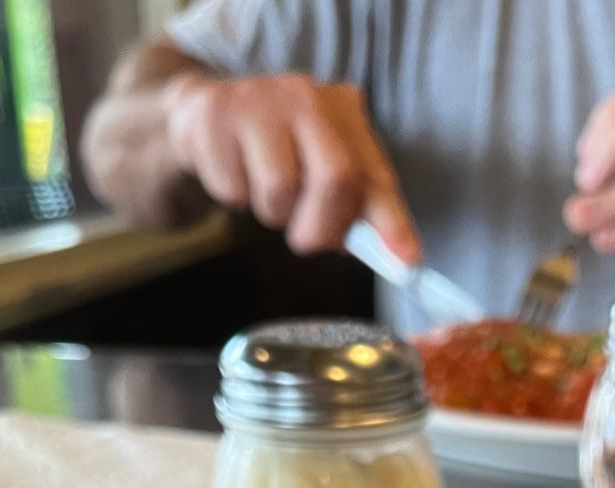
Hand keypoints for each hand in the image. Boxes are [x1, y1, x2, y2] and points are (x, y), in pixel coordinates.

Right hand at [162, 73, 419, 260]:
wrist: (206, 118)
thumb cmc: (280, 155)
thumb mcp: (326, 176)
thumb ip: (362, 215)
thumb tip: (400, 259)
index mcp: (344, 113)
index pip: (375, 175)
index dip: (392, 221)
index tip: (408, 262)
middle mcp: (308, 97)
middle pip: (335, 178)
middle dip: (322, 227)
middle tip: (306, 239)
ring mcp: (260, 99)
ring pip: (280, 190)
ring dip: (273, 214)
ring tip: (266, 192)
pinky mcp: (217, 114)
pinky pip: (234, 188)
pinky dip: (235, 198)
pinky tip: (234, 172)